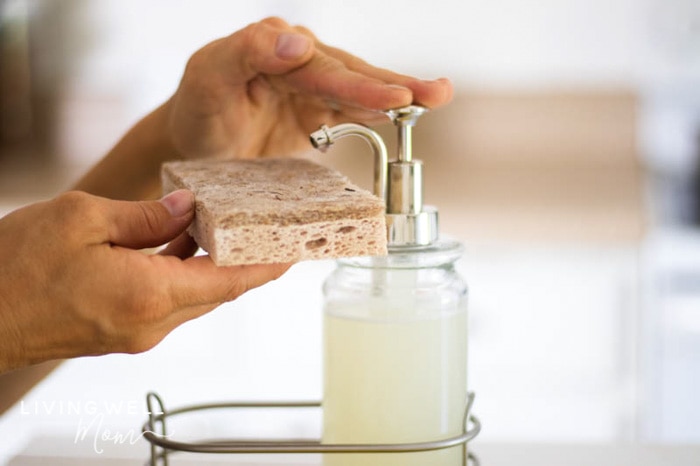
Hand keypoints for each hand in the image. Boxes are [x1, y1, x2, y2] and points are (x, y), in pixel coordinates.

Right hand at [0, 190, 289, 371]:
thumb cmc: (12, 269)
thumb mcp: (81, 219)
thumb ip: (145, 215)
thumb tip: (188, 208)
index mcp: (148, 294)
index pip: (230, 281)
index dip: (267, 266)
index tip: (296, 251)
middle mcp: (151, 322)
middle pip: (218, 290)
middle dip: (245, 261)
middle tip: (267, 231)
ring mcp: (136, 332)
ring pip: (193, 295)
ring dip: (210, 264)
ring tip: (222, 227)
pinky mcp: (121, 332)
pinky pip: (168, 300)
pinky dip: (182, 273)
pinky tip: (177, 242)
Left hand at [166, 16, 452, 159]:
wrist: (197, 145)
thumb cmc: (198, 111)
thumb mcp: (207, 79)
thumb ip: (245, 53)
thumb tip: (298, 44)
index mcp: (273, 45)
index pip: (322, 68)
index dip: (359, 86)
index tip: (394, 99)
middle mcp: (300, 60)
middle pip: (352, 74)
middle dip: (394, 86)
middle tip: (435, 94)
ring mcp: (313, 86)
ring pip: (362, 89)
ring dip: (401, 95)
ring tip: (439, 96)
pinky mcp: (320, 112)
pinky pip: (356, 110)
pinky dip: (384, 113)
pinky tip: (413, 112)